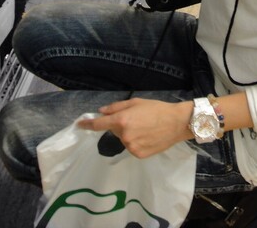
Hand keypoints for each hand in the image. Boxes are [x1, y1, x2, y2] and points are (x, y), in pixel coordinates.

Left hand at [77, 98, 193, 158]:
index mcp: (122, 120)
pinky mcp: (138, 155)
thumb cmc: (157, 108)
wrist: (176, 122)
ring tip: (145, 128)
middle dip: (121, 125)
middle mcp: (124, 135)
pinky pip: (132, 147)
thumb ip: (116, 107)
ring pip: (124, 140)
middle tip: (137, 119)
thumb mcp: (136, 102)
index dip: (88, 124)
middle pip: (115, 131)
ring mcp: (131, 147)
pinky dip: (137, 142)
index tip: (79, 125)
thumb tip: (101, 112)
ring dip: (129, 134)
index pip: (99, 125)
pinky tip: (148, 136)